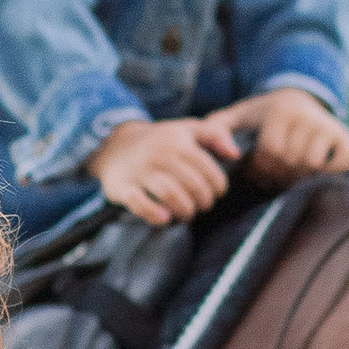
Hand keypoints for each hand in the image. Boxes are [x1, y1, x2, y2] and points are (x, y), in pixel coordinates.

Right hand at [86, 113, 239, 224]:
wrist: (113, 144)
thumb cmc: (159, 141)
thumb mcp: (186, 129)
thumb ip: (214, 135)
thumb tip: (235, 153)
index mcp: (178, 141)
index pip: (207, 168)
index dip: (217, 186)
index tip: (216, 193)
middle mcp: (160, 154)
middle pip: (192, 184)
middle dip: (203, 201)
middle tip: (202, 206)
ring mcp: (140, 171)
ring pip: (170, 193)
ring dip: (185, 210)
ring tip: (187, 214)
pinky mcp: (122, 186)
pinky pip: (138, 202)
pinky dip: (153, 213)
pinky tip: (164, 218)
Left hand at [200, 88, 348, 182]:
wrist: (297, 97)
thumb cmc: (261, 114)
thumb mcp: (236, 116)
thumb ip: (216, 129)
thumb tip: (230, 153)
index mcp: (281, 111)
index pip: (270, 153)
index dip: (260, 166)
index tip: (256, 166)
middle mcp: (308, 116)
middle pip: (291, 161)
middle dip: (278, 172)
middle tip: (272, 172)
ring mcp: (329, 126)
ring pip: (312, 165)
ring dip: (299, 172)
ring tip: (289, 168)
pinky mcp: (345, 138)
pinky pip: (340, 164)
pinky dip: (329, 170)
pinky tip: (314, 167)